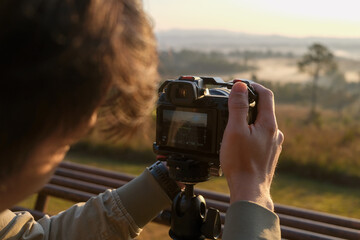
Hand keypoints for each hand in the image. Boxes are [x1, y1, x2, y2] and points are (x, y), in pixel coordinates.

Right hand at [220, 82, 283, 210]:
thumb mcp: (235, 130)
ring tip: (233, 122)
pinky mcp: (269, 155)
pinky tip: (241, 140)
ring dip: (249, 118)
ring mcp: (273, 145)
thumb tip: (240, 86)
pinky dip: (251, 131)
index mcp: (269, 124)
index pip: (266, 94)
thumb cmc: (241, 162)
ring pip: (262, 124)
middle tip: (232, 102)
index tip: (239, 83)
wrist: (249, 190)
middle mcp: (275, 133)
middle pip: (264, 109)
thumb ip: (237, 106)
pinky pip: (261, 136)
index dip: (252, 85)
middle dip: (248, 102)